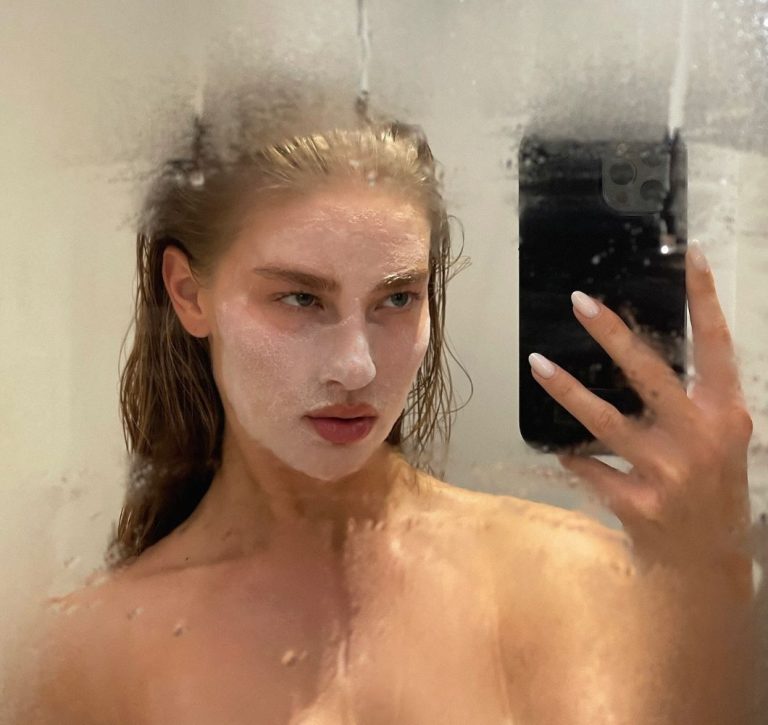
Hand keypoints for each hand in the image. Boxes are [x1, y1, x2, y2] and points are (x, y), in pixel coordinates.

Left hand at [528, 241, 752, 566]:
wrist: (707, 561)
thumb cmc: (712, 487)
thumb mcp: (718, 437)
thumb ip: (691, 398)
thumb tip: (632, 351)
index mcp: (724, 413)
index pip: (718, 345)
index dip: (705, 299)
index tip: (689, 255)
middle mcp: (700, 438)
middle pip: (649, 374)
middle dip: (612, 334)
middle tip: (580, 301)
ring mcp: (667, 473)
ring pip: (606, 421)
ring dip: (567, 390)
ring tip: (537, 363)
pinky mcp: (637, 504)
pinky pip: (590, 469)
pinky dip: (574, 456)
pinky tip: (561, 448)